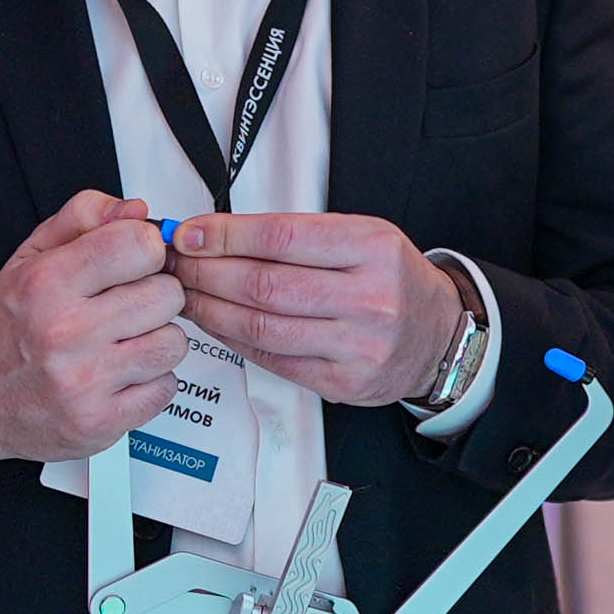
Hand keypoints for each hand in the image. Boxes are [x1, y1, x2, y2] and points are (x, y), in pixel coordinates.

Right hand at [0, 191, 185, 489]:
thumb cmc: (7, 327)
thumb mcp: (30, 257)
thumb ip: (82, 219)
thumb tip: (137, 211)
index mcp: (48, 284)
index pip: (138, 245)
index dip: (146, 250)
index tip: (134, 261)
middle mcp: (65, 333)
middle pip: (166, 295)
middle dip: (154, 296)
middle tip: (126, 306)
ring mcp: (85, 381)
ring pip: (172, 343)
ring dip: (156, 340)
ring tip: (124, 342)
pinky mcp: (100, 421)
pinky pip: (165, 388)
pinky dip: (151, 381)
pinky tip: (121, 374)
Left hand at [171, 212, 464, 406]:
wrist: (437, 336)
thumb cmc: (392, 280)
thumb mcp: (361, 236)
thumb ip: (297, 234)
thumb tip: (216, 233)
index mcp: (372, 246)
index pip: (281, 238)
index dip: (225, 236)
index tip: (190, 234)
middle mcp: (369, 295)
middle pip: (264, 284)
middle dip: (207, 273)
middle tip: (176, 265)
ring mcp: (357, 343)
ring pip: (262, 326)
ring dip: (211, 309)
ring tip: (186, 295)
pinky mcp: (343, 381)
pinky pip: (273, 359)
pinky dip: (234, 340)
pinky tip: (216, 324)